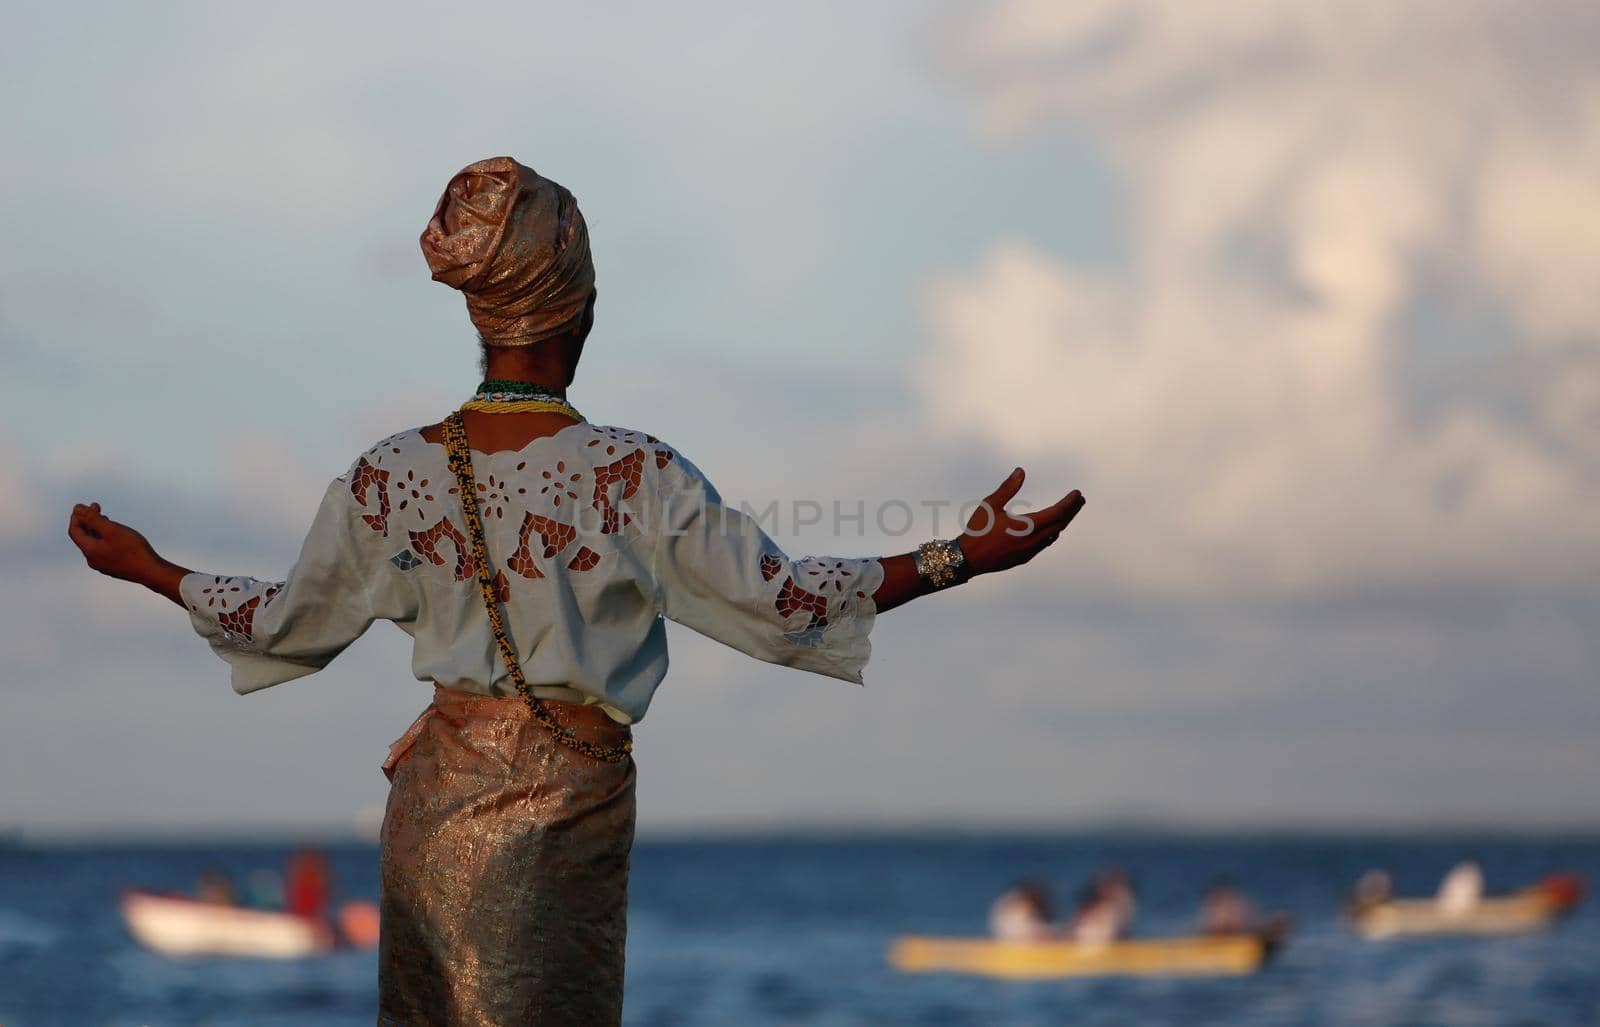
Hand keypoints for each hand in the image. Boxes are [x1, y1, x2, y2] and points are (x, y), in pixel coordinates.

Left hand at [68, 502, 160, 582]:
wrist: (151, 572)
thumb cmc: (133, 550)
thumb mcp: (112, 529)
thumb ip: (92, 518)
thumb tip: (77, 509)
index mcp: (90, 551)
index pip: (74, 531)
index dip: (77, 517)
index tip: (83, 505)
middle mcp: (93, 560)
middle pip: (84, 537)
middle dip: (88, 521)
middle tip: (96, 507)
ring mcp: (103, 565)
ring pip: (95, 544)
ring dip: (97, 529)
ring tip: (106, 518)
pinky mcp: (114, 567)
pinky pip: (103, 550)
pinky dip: (104, 538)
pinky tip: (115, 535)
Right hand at [959, 468, 1084, 575]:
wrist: (968, 559)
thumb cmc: (978, 530)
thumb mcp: (990, 505)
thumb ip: (1008, 488)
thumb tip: (1021, 471)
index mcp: (1027, 526)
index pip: (1057, 513)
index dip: (1069, 503)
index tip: (1078, 494)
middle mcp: (1032, 541)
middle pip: (1060, 524)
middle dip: (1072, 511)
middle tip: (1080, 500)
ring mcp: (1030, 551)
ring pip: (1053, 535)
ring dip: (1062, 522)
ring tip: (1068, 512)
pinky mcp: (1024, 558)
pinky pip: (1045, 544)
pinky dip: (1052, 533)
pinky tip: (1051, 529)